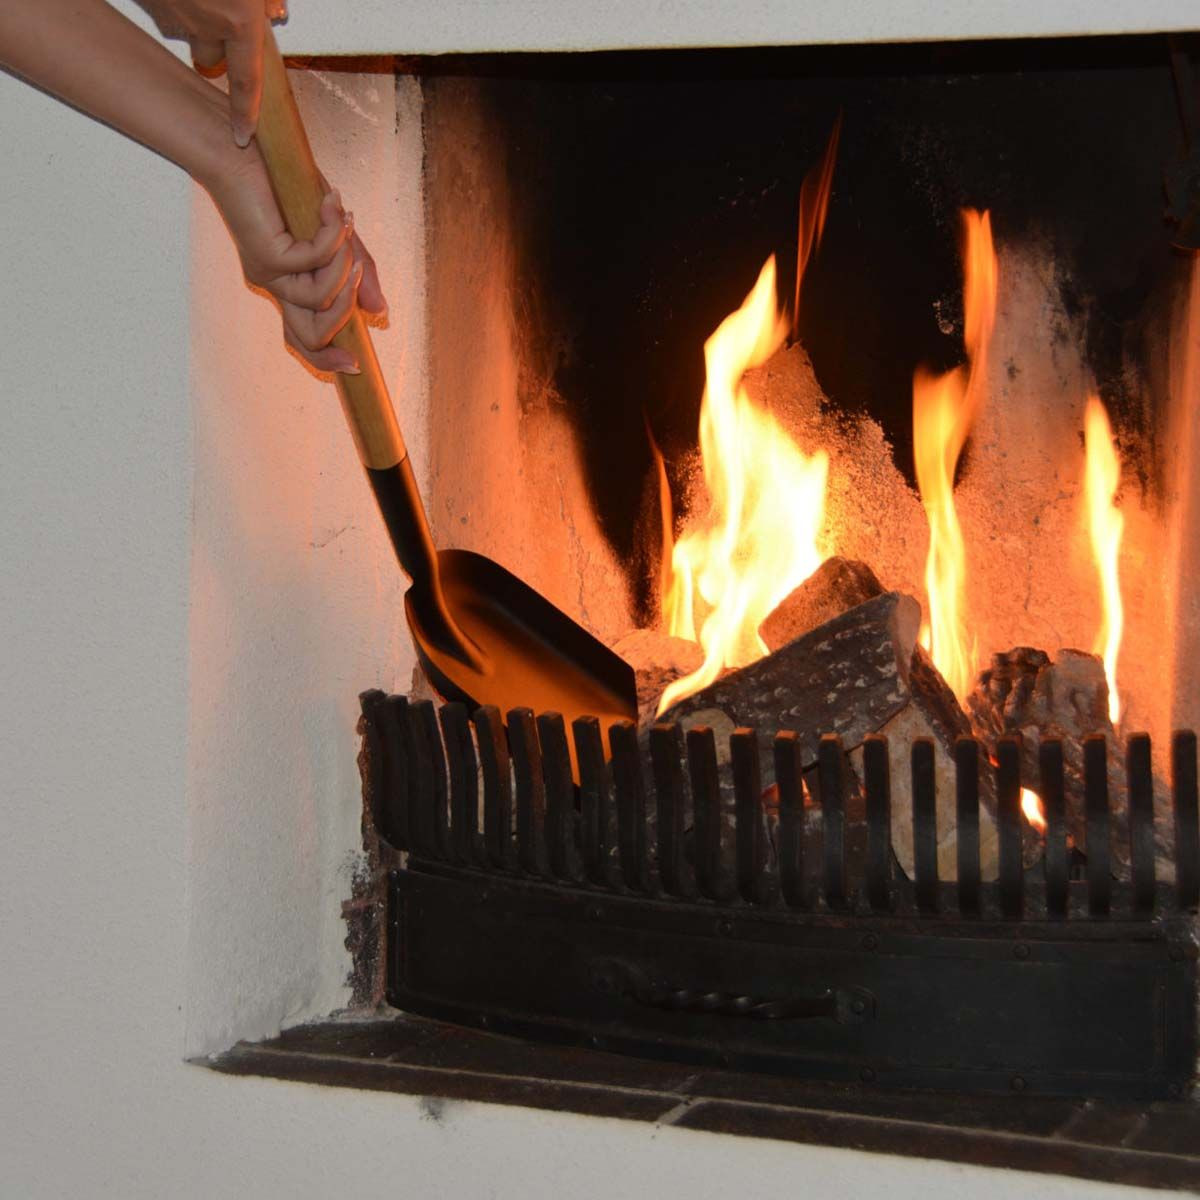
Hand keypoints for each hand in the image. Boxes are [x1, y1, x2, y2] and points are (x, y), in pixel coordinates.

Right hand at [137, 0, 282, 145]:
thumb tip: (273, 10)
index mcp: (239, 22)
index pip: (246, 82)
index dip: (245, 113)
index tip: (242, 137)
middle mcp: (207, 26)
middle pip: (212, 59)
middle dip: (217, 49)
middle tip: (222, 20)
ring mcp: (174, 14)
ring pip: (188, 33)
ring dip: (196, 20)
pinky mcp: (150, 1)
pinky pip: (168, 11)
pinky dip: (176, 2)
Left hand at [206, 141, 387, 373]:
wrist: (239, 149)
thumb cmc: (283, 185)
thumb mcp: (334, 232)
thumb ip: (357, 269)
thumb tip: (379, 309)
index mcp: (288, 286)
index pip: (304, 339)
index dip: (327, 360)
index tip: (355, 364)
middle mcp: (276, 286)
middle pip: (308, 338)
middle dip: (345, 317)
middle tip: (362, 282)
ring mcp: (270, 273)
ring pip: (321, 300)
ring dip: (346, 264)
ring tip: (345, 224)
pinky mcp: (268, 255)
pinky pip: (317, 262)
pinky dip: (334, 236)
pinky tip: (332, 207)